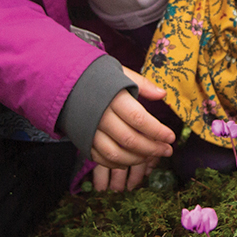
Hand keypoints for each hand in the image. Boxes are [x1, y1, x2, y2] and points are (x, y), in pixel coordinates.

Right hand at [89, 68, 173, 192]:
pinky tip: (131, 161)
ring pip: (116, 153)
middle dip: (152, 148)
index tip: (171, 137)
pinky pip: (101, 158)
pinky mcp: (82, 141)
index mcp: (112, 97)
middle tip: (167, 150)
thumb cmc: (98, 77)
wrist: (65, 84)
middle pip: (130, 139)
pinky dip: (117, 164)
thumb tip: (162, 94)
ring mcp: (89, 131)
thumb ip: (142, 84)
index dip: (157, 131)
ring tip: (151, 157)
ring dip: (137, 159)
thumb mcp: (120, 73)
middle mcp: (100, 116)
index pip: (139, 119)